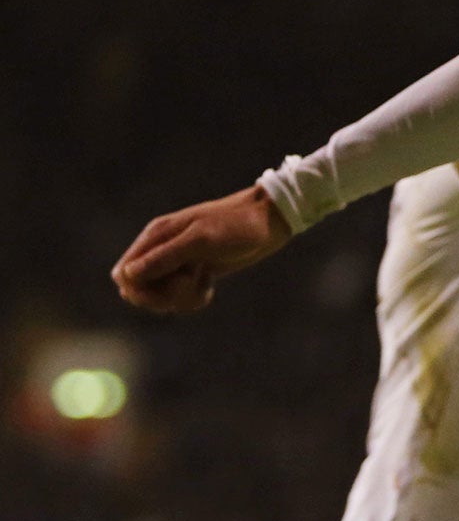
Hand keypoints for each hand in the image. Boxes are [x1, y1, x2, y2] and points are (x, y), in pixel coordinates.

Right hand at [111, 184, 292, 313]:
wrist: (271, 221)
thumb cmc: (238, 225)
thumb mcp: (202, 240)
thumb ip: (165, 256)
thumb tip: (128, 276)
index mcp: (157, 235)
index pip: (124, 274)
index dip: (139, 291)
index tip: (168, 290)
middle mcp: (162, 248)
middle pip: (139, 289)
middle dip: (161, 298)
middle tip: (189, 289)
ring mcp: (178, 261)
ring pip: (159, 295)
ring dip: (179, 299)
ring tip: (204, 287)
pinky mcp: (194, 271)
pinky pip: (178, 296)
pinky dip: (191, 299)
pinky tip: (209, 288)